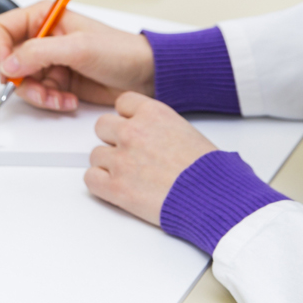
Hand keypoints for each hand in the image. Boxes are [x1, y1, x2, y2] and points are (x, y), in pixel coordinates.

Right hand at [0, 1, 154, 110]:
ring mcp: (47, 61)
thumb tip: (8, 63)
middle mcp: (41, 38)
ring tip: (59, 97)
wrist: (143, 75)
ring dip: (38, 95)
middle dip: (21, 79)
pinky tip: (68, 100)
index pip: (0, 29)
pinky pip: (38, 95)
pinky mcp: (55, 81)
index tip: (10, 68)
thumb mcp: (79, 47)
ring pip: (21, 82)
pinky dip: (49, 101)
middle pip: (7, 61)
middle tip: (39, 88)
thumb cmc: (120, 50)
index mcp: (43, 17)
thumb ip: (39, 53)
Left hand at [87, 92, 217, 225]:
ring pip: (95, 154)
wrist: (212, 198)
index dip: (127, 118)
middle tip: (130, 154)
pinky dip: (101, 185)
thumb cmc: (208, 171)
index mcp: (153, 114)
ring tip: (131, 177)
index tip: (133, 128)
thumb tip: (147, 135)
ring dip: (108, 165)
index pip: (122, 103)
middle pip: (102, 126)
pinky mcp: (115, 186)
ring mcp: (121, 159)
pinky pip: (90, 178)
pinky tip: (118, 188)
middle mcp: (133, 132)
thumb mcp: (186, 132)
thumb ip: (158, 128)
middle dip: (113, 140)